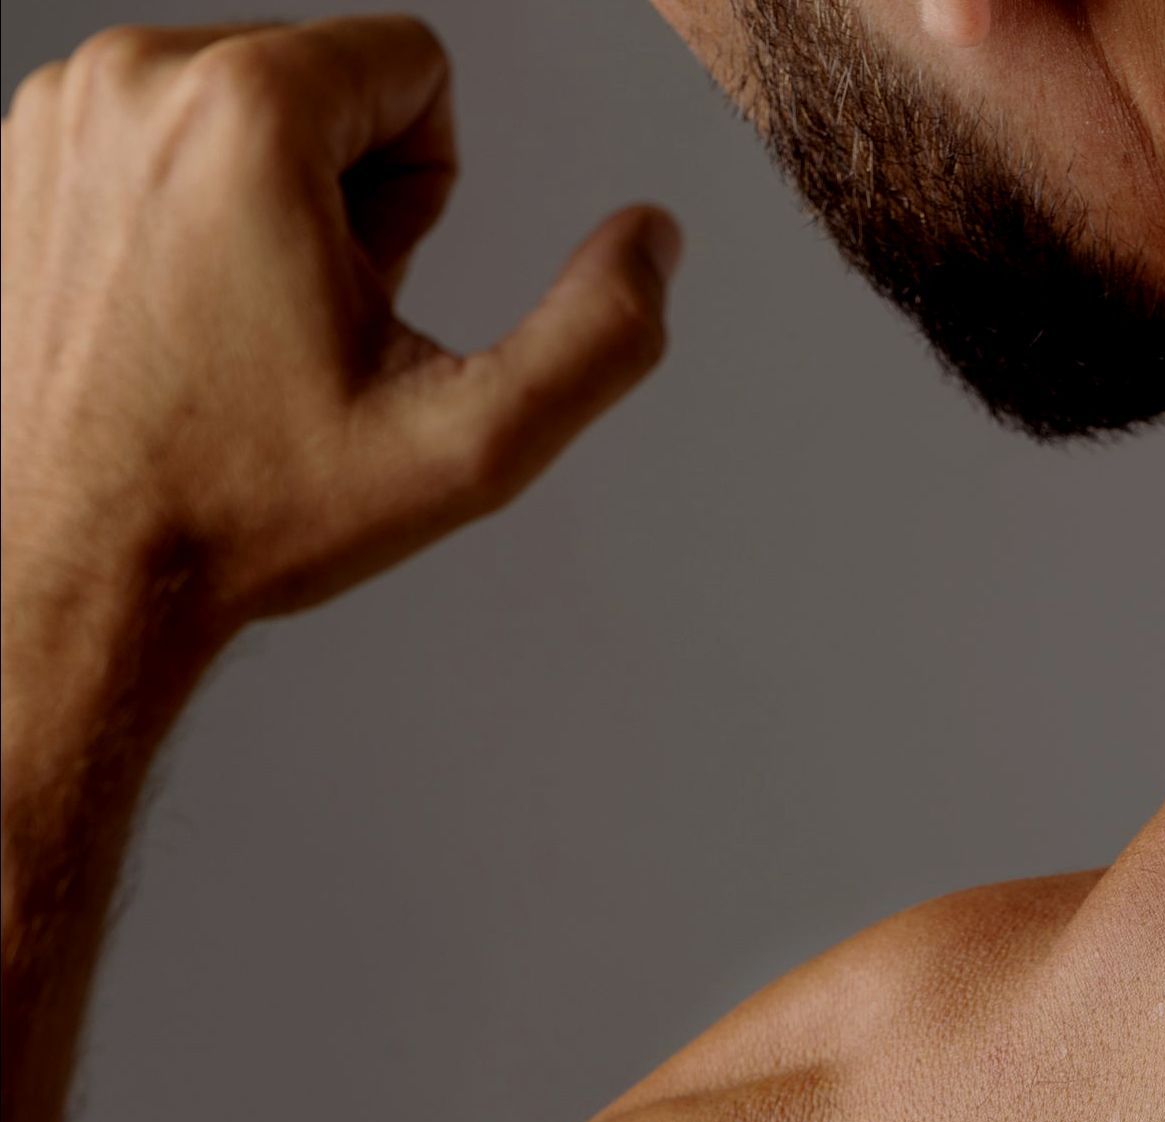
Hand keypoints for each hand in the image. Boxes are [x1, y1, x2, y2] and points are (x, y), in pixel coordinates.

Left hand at [0, 14, 680, 641]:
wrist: (77, 570)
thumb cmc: (249, 511)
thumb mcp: (466, 449)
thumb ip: (597, 339)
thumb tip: (656, 241)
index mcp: (250, 111)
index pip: (417, 64)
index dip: (427, 198)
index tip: (365, 300)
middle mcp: (140, 76)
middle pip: (324, 77)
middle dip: (342, 197)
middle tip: (298, 332)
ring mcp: (64, 110)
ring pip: (238, 106)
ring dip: (264, 207)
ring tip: (234, 333)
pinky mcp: (22, 150)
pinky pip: (157, 136)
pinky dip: (184, 214)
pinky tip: (175, 323)